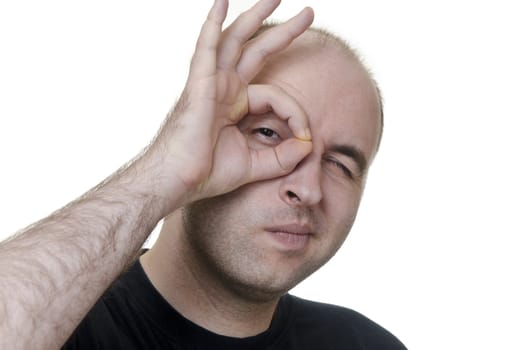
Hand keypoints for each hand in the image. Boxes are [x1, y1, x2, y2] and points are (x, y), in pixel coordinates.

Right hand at [145, 0, 313, 211]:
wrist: (178, 182)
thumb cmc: (208, 174)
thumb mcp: (256, 165)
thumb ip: (283, 156)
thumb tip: (309, 145)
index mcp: (237, 104)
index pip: (277, 96)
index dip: (297, 115)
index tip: (306, 140)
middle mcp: (225, 88)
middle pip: (257, 49)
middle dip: (284, 31)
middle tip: (308, 13)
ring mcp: (211, 82)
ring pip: (236, 40)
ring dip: (256, 16)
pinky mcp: (199, 84)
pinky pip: (207, 47)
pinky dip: (213, 23)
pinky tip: (222, 1)